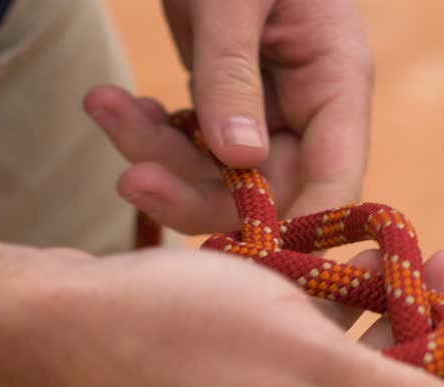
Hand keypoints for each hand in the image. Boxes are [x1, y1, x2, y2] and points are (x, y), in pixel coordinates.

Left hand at [85, 0, 372, 232]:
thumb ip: (233, 74)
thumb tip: (239, 158)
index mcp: (339, 82)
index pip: (336, 184)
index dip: (296, 232)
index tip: (235, 255)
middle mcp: (311, 108)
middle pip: (267, 193)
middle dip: (194, 189)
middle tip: (131, 178)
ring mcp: (269, 110)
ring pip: (219, 175)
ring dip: (157, 155)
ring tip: (104, 106)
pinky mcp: (227, 105)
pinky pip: (192, 146)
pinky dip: (150, 132)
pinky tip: (114, 103)